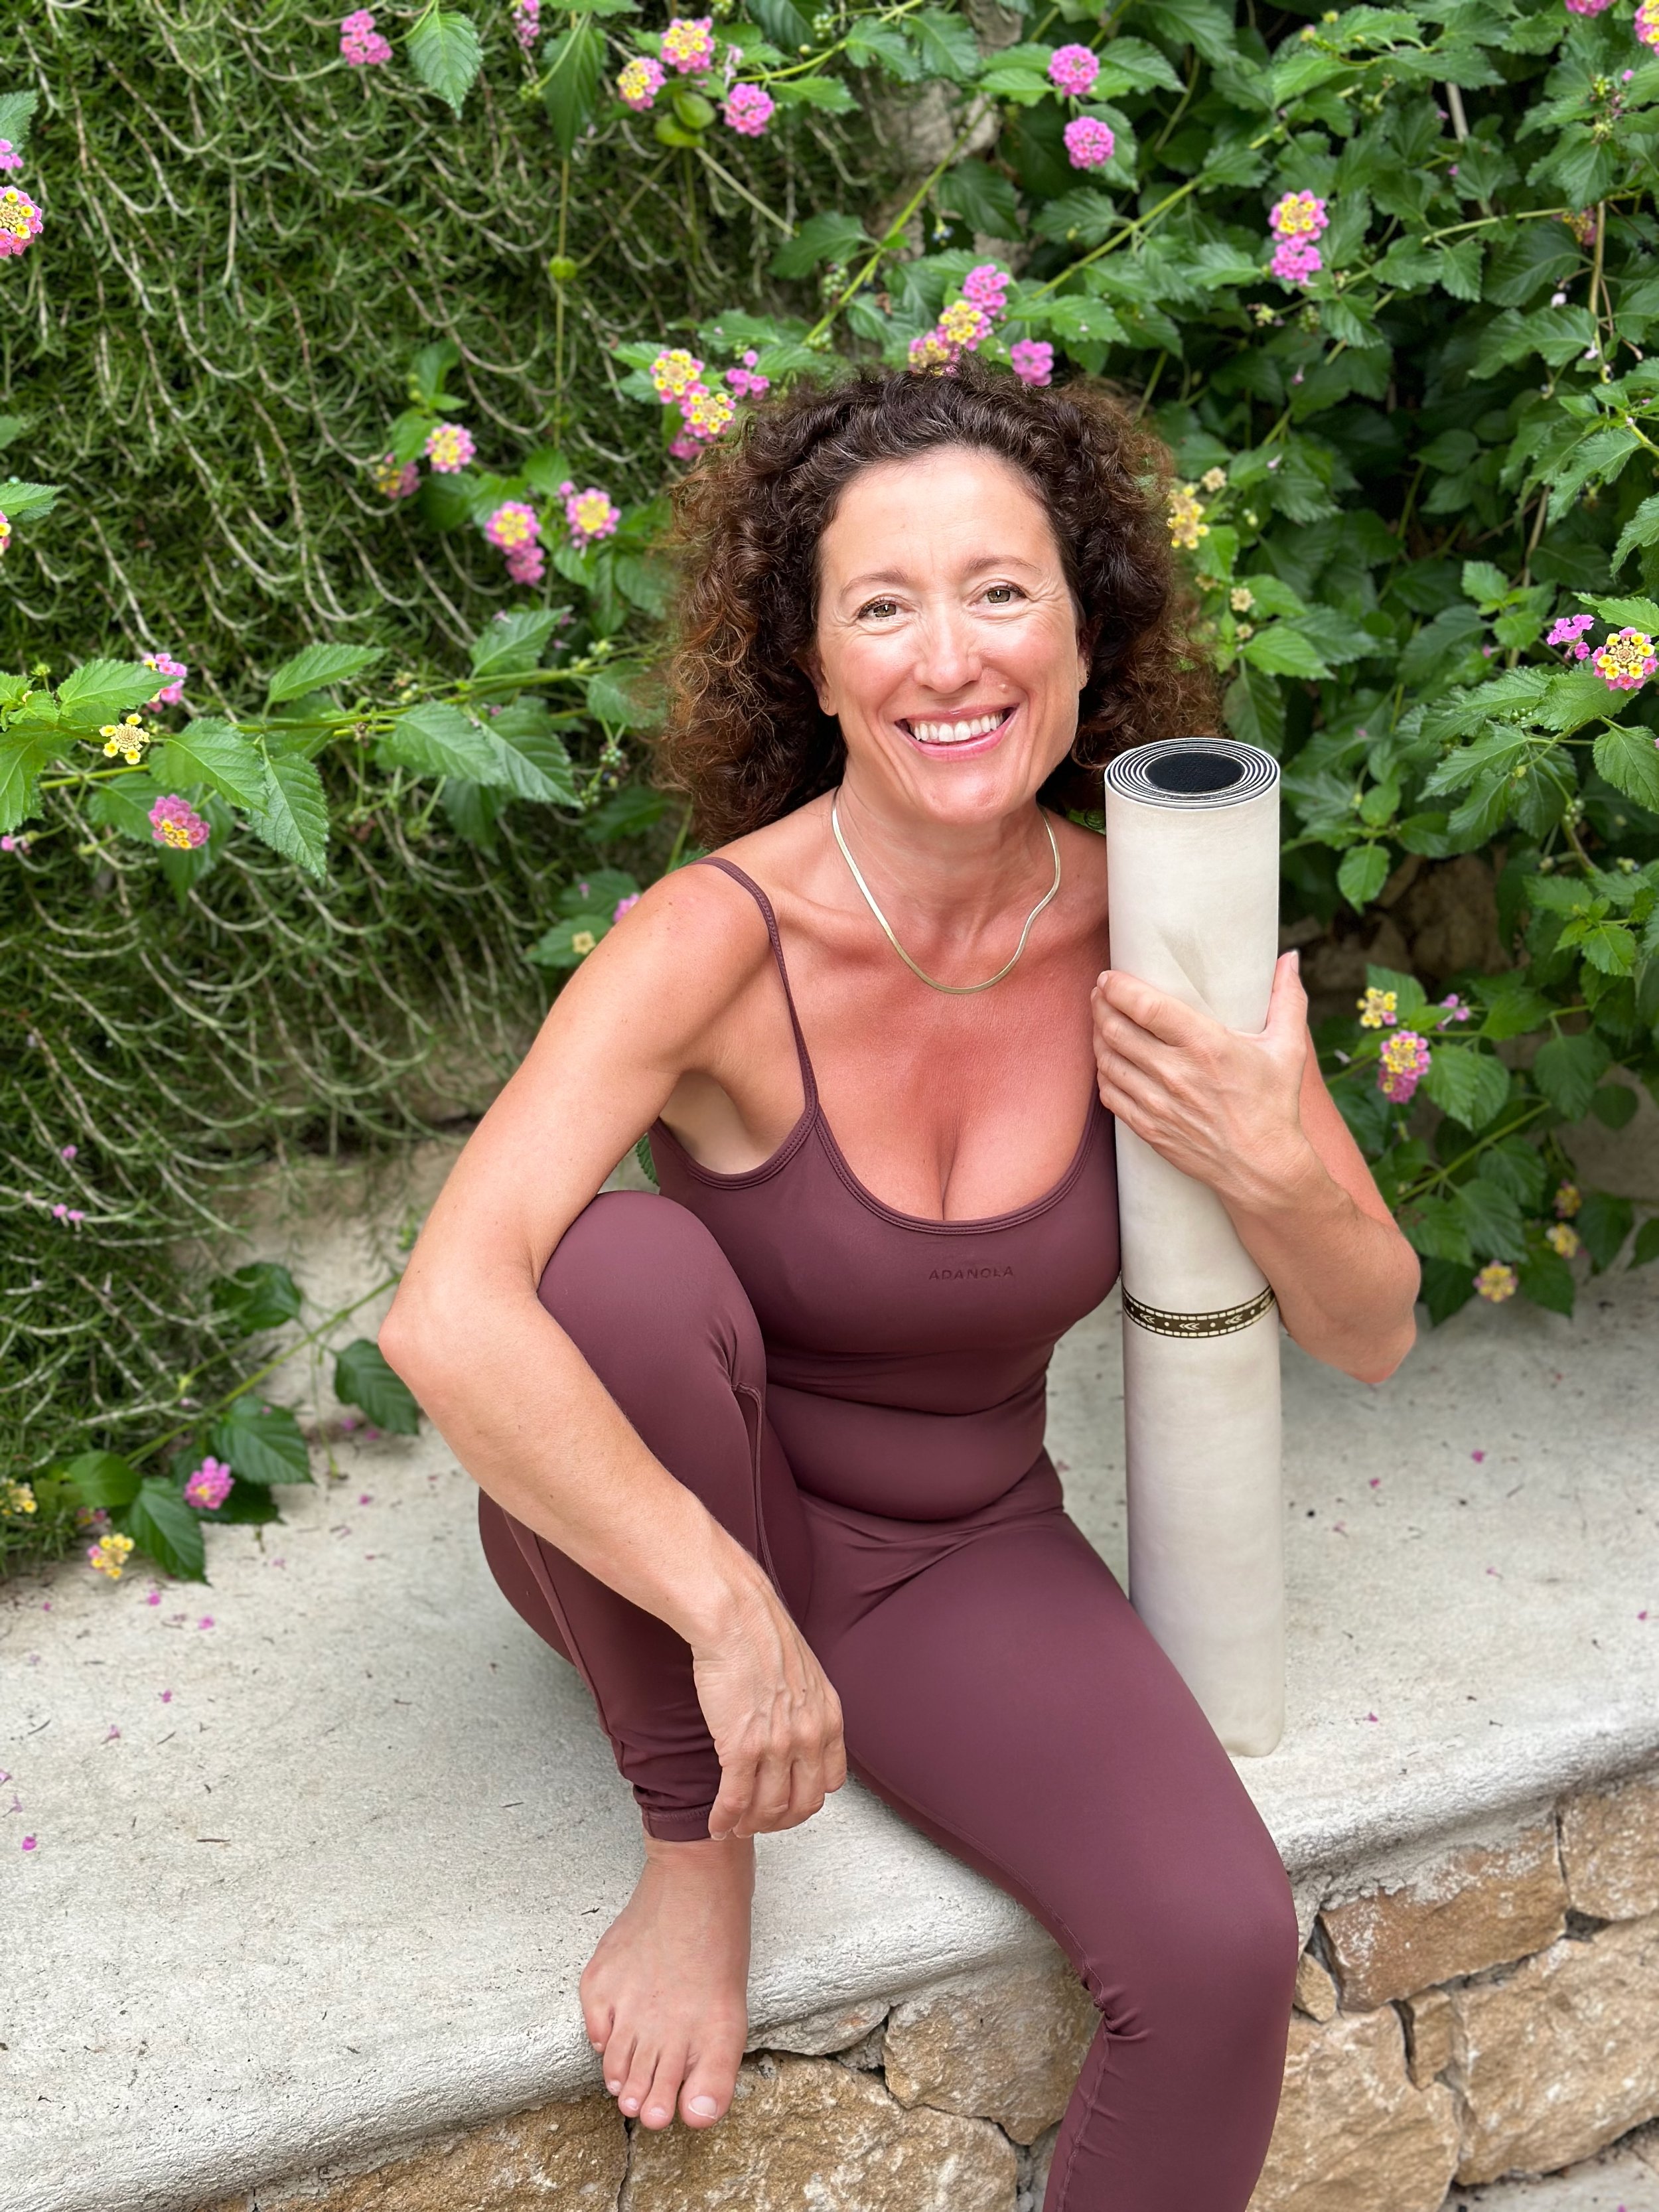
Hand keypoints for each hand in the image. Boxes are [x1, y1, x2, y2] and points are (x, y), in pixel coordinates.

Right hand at [689, 1584, 846, 1840]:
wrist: (736, 1618)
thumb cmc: (762, 1635)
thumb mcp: (805, 1673)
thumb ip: (806, 1706)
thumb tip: (794, 1726)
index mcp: (828, 1718)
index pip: (830, 1782)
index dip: (807, 1799)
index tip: (788, 1801)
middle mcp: (809, 1737)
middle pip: (802, 1804)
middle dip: (780, 1821)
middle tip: (760, 1822)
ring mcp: (777, 1746)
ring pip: (769, 1809)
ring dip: (750, 1824)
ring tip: (736, 1825)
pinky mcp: (741, 1748)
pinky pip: (736, 1800)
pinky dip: (724, 1819)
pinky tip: (716, 1824)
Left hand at [1092, 952, 1314, 1206]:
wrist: (1262, 1169)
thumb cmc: (1275, 1106)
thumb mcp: (1288, 1048)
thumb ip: (1288, 998)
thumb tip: (1291, 958)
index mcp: (1206, 1046)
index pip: (1146, 1007)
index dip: (1119, 987)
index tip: (1110, 977)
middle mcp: (1176, 1073)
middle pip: (1116, 1029)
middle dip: (1101, 1005)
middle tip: (1101, 993)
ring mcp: (1157, 1103)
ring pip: (1107, 1060)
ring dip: (1097, 1035)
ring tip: (1101, 1020)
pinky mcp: (1148, 1128)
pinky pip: (1110, 1093)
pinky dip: (1103, 1072)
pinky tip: (1108, 1060)